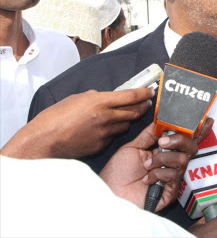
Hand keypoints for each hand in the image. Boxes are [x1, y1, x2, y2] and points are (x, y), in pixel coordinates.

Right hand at [1, 88, 153, 158]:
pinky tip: (105, 130)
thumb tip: (107, 97)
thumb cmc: (55, 117)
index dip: (144, 93)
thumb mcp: (77, 99)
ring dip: (129, 119)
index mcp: (100, 102)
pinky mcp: (100, 146)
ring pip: (125, 125)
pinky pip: (113, 137)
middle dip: (143, 107)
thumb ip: (95, 97)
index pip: (131, 96)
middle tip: (147, 103)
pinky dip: (113, 132)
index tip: (151, 92)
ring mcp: (104, 133)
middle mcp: (106, 117)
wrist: (43, 140)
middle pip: (134, 112)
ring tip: (128, 115)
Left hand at [100, 118, 213, 212]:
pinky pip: (174, 176)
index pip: (185, 139)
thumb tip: (162, 120)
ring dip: (162, 159)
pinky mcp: (171, 191)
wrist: (110, 192)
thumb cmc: (118, 173)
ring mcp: (172, 177)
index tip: (207, 120)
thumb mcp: (133, 147)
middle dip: (179, 140)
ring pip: (182, 160)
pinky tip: (146, 180)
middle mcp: (171, 163)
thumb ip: (150, 134)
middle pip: (191, 147)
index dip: (198, 130)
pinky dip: (158, 174)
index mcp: (164, 151)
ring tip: (146, 165)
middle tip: (162, 142)